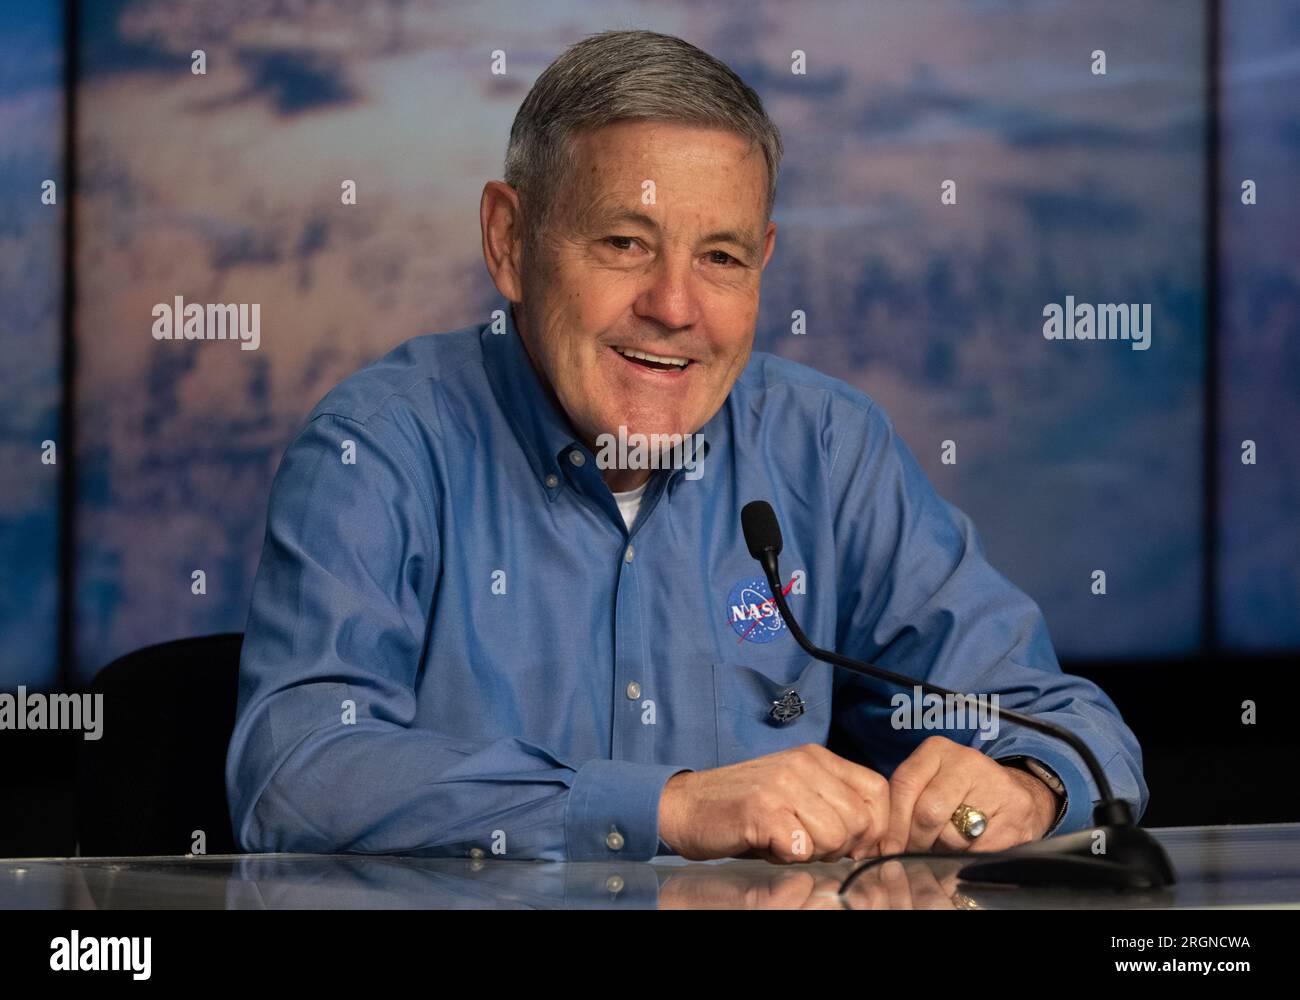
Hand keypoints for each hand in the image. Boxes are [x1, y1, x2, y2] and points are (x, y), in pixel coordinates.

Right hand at [658, 744, 889, 862]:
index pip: (877, 790)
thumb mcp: (796, 794)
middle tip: (807, 845)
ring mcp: (782, 784)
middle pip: (860, 819)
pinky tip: (768, 844)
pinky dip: (788, 855)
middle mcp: (803, 764)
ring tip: (784, 841)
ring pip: (835, 835)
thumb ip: (832, 805)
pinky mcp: (762, 808)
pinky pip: (801, 846)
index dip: (876, 827)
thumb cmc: (744, 808)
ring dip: (813, 852)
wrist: (685, 805)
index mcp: (816, 757)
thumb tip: (871, 842)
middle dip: (841, 846)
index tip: (857, 848)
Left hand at [882, 735, 1057, 854]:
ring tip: (947, 844)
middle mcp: (967, 760)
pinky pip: (979, 849)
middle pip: (927, 812)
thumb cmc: (961, 794)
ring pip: (952, 836)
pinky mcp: (1016, 810)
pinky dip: (968, 857)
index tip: (888, 848)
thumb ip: (904, 804)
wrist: (1016, 795)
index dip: (893, 823)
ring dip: (943, 851)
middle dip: (916, 842)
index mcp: (937, 750)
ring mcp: (994, 784)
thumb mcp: (930, 784)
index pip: (904, 785)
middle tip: (915, 853)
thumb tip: (880, 843)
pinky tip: (970, 847)